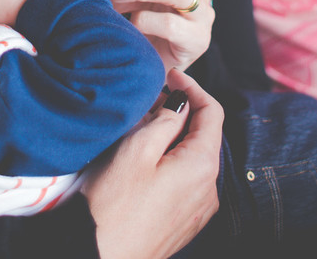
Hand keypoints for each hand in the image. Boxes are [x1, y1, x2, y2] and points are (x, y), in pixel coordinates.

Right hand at [84, 69, 222, 258]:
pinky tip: (146, 162)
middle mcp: (210, 188)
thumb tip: (179, 103)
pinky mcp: (186, 222)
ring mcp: (199, 209)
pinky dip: (173, 162)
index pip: (213, 112)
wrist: (103, 257)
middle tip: (152, 99)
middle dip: (182, 112)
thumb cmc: (114, 205)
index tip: (170, 76)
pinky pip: (187, 181)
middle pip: (205, 136)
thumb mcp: (136, 150)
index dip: (193, 88)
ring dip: (176, 138)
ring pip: (194, 159)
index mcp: (203, 165)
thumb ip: (165, 120)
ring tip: (144, 128)